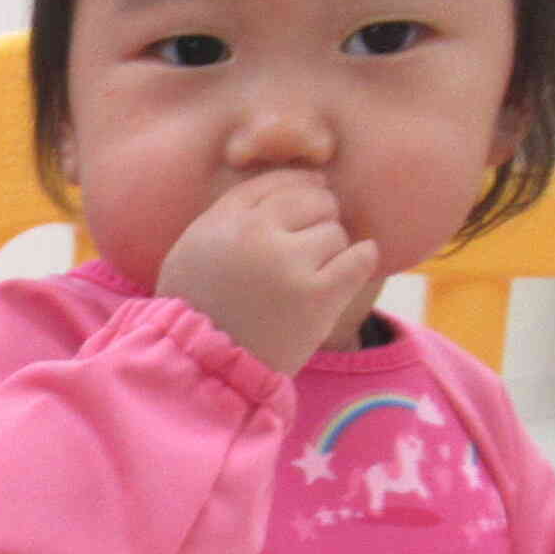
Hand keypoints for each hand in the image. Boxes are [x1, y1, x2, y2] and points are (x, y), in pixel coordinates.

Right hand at [155, 170, 382, 375]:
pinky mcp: (316, 295)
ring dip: (330, 251)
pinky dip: (362, 259)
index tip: (310, 196)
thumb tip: (297, 184)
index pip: (273, 183)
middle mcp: (254, 235)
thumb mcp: (192, 252)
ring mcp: (287, 264)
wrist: (206, 370)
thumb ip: (230, 216)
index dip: (297, 187)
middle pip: (311, 199)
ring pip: (335, 232)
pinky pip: (360, 258)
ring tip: (308, 277)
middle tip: (307, 248)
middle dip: (316, 219)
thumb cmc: (199, 311)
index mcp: (221, 222)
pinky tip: (357, 263)